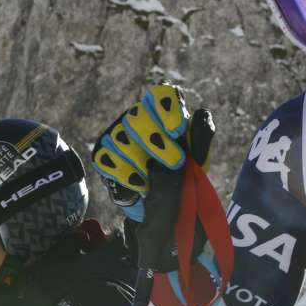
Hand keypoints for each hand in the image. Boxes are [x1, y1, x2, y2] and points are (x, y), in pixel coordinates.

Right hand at [91, 84, 215, 269]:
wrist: (164, 211)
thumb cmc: (184, 178)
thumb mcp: (199, 160)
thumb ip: (201, 138)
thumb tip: (200, 115)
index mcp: (165, 113)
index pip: (161, 94)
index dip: (167, 108)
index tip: (177, 131)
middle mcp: (139, 117)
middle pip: (138, 116)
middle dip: (158, 142)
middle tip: (175, 164)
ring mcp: (118, 135)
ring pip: (121, 138)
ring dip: (142, 162)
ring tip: (156, 180)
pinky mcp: (103, 156)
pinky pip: (108, 160)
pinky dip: (127, 176)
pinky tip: (141, 187)